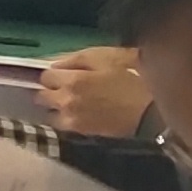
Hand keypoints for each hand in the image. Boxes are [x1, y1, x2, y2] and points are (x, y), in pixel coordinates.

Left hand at [39, 45, 153, 139]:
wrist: (149, 112)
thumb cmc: (132, 80)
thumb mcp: (108, 58)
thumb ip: (78, 59)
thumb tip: (57, 64)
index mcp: (72, 81)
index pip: (45, 76)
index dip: (55, 73)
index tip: (65, 73)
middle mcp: (66, 101)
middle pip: (41, 95)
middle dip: (51, 90)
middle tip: (66, 87)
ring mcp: (71, 119)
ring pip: (49, 112)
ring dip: (56, 106)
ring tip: (72, 101)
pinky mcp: (79, 132)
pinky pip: (61, 124)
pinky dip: (65, 118)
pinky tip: (79, 112)